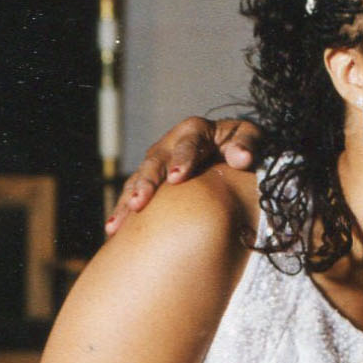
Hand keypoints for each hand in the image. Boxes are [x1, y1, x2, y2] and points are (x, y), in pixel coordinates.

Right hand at [106, 117, 263, 234]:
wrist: (229, 150)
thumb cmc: (241, 145)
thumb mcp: (249, 138)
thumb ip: (246, 145)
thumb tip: (242, 158)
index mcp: (195, 131)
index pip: (188, 144)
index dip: (181, 159)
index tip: (176, 177)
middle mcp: (170, 144)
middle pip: (154, 163)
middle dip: (146, 183)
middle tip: (140, 202)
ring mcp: (157, 164)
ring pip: (137, 180)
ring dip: (127, 202)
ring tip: (116, 225)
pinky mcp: (151, 182)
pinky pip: (133, 195)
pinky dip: (123, 212)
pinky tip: (113, 231)